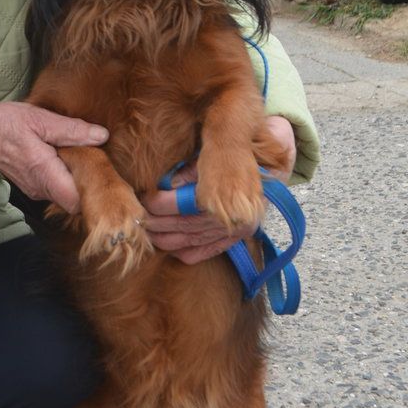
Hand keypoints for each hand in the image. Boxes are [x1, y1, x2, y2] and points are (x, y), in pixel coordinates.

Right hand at [0, 102, 107, 213]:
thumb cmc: (4, 126)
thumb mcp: (39, 119)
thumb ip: (71, 130)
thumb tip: (101, 136)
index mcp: (45, 173)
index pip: (78, 202)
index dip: (94, 191)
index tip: (103, 171)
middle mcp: (42, 189)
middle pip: (77, 201)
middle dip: (91, 184)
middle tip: (98, 159)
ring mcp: (38, 191)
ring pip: (69, 196)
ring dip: (80, 180)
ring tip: (84, 156)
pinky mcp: (36, 188)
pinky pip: (59, 189)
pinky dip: (68, 177)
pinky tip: (69, 159)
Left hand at [140, 116, 295, 264]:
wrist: (269, 164)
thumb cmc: (231, 155)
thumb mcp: (208, 155)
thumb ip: (186, 171)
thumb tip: (164, 186)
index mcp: (228, 194)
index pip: (184, 203)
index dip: (159, 203)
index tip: (144, 198)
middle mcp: (235, 217)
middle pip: (185, 225)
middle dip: (157, 223)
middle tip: (137, 219)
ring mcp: (236, 232)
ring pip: (192, 241)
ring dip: (165, 240)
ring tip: (147, 233)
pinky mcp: (236, 239)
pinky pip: (207, 251)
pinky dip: (186, 252)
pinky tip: (169, 248)